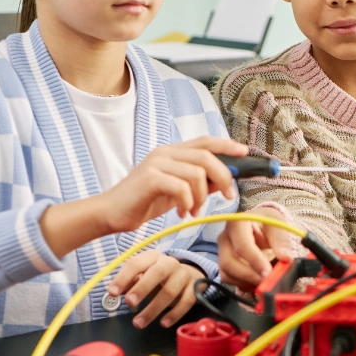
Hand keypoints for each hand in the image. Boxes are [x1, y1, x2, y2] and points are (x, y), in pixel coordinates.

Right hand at [39, 137, 247, 257]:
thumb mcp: (177, 192)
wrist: (110, 213)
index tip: (245, 153)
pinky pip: (182, 187)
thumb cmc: (143, 203)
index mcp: (172, 153)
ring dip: (202, 197)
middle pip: (207, 156)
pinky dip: (188, 203)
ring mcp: (156, 163)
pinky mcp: (149, 178)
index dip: (227, 145)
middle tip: (228, 196)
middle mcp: (165, 153)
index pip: (205, 141)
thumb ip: (198, 183)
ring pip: (197, 173)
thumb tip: (224, 181)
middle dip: (224, 176)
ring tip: (194, 211)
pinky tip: (182, 213)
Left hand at [108, 251, 204, 328]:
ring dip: (153, 309)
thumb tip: (113, 292)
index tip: (112, 292)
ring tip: (139, 323)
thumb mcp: (143, 275)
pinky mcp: (194, 289)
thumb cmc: (158, 277)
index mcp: (152, 257)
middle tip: (129, 303)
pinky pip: (186, 302)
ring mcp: (183, 275)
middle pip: (157, 274)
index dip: (123, 278)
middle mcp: (169, 263)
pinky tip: (163, 323)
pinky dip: (174, 314)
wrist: (187, 275)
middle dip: (142, 288)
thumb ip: (129, 282)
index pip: (136, 264)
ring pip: (170, 291)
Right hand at [219, 207, 297, 289]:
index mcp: (237, 224)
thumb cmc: (267, 222)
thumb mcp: (277, 224)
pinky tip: (257, 283)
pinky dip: (243, 284)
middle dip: (249, 276)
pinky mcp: (224, 263)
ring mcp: (222, 252)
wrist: (259, 223)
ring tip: (265, 283)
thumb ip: (281, 240)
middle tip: (267, 282)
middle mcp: (225, 238)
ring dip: (246, 282)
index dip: (255, 261)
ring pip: (227, 273)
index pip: (242, 245)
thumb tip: (286, 258)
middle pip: (229, 262)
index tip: (268, 273)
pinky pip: (229, 279)